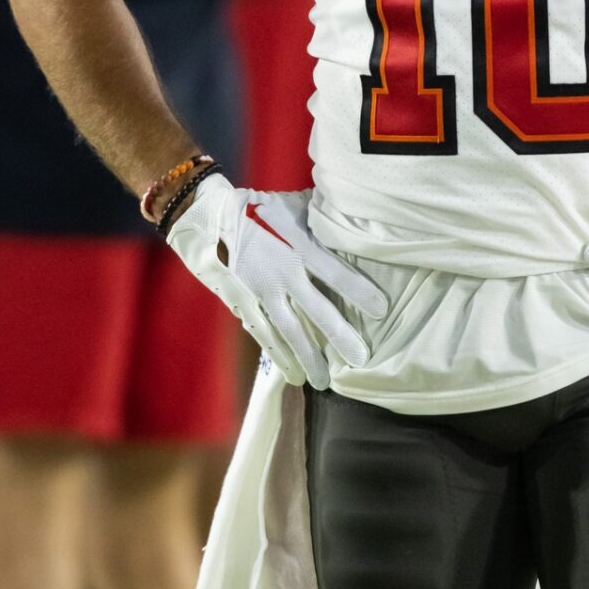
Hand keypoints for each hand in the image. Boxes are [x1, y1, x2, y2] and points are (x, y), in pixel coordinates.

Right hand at [165, 181, 385, 386]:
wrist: (206, 212)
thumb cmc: (257, 207)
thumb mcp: (293, 206)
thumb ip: (320, 218)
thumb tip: (351, 216)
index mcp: (298, 246)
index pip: (335, 272)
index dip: (358, 290)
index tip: (382, 309)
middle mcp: (283, 273)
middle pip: (316, 310)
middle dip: (339, 336)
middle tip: (360, 359)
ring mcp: (261, 292)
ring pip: (288, 330)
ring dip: (307, 356)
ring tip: (322, 382)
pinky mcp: (243, 302)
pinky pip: (264, 332)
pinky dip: (277, 354)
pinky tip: (290, 373)